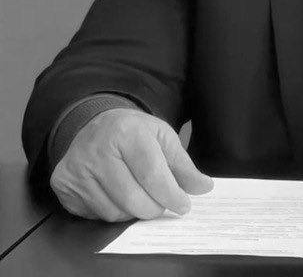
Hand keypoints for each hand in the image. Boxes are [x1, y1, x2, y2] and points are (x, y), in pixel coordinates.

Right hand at [50, 108, 213, 221]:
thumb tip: (204, 187)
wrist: (95, 123)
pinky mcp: (63, 183)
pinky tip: (117, 194)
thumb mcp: (162, 137)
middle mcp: (98, 149)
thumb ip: (183, 164)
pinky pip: (95, 214)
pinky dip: (113, 211)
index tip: (184, 205)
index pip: (152, 174)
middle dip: (154, 207)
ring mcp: (77, 168)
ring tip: (139, 194)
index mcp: (127, 132)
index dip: (171, 195)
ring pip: (114, 211)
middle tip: (162, 203)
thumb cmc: (134, 132)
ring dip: (134, 211)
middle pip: (133, 198)